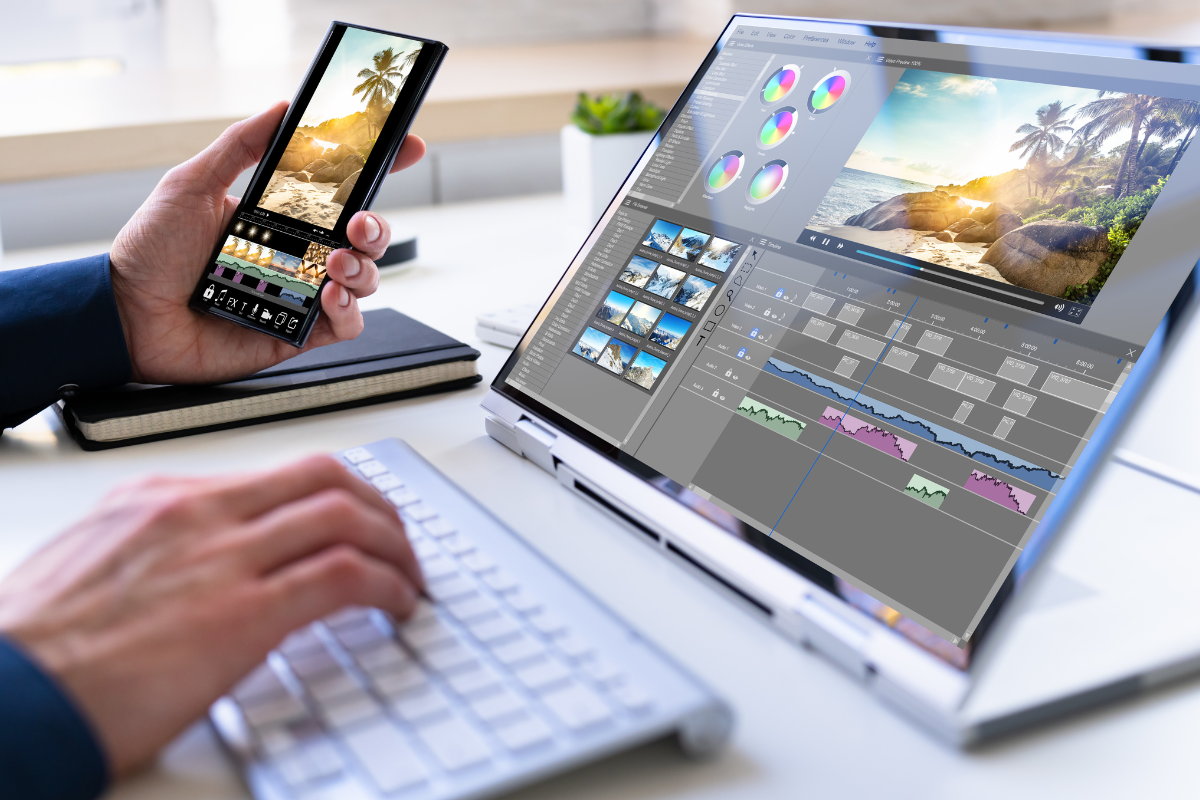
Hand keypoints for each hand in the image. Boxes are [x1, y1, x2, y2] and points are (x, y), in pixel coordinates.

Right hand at [0, 456, 423, 775]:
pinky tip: (398, 604)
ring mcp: (223, 558)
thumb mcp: (94, 567)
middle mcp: (198, 513)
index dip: (333, 493)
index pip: (275, 474)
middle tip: (398, 539)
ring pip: (346, 515)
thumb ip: (157, 553)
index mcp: (161, 500)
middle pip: (323, 477)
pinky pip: (345, 575)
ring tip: (409, 576)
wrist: (7, 696)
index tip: (355, 516)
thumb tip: (202, 571)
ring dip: (396, 545)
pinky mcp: (243, 614)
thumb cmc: (35, 649)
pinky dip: (388, 584)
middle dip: (378, 505)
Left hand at [109, 102, 425, 384]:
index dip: (379, 169)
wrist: (128, 316)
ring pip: (366, 278)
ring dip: (363, 267)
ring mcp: (302, 293)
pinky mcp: (300, 333)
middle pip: (365, 237)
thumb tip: (280, 109)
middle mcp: (297, 253)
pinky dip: (348, 310)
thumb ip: (239, 145)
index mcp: (280, 215)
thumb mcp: (190, 183)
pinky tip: (328, 296)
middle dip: (376, 227)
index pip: (341, 190)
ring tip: (332, 264)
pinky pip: (348, 323)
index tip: (405, 147)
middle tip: (358, 224)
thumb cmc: (151, 254)